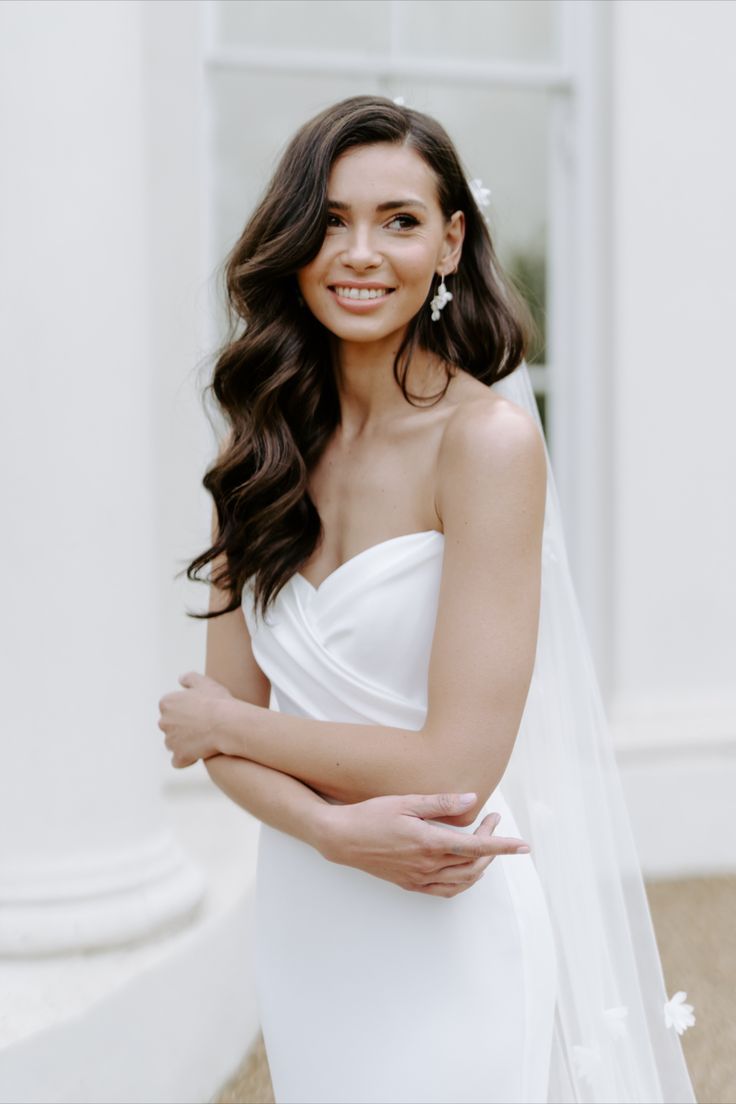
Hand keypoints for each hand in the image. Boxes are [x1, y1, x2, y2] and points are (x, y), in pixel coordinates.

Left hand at [157, 671, 232, 767]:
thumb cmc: (218, 701)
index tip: (200, 712)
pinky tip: (199, 754)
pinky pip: (178, 761)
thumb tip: (181, 680)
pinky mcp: (179, 756)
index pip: (170, 708)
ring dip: (184, 743)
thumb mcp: (205, 682)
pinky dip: (185, 759)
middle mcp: (163, 721)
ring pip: (173, 744)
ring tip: (203, 740)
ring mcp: (170, 740)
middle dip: (182, 728)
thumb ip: (190, 678)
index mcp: (166, 702)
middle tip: (203, 726)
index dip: (186, 711)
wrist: (227, 723)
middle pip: (170, 726)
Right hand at [317, 792, 531, 897]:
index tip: (523, 845)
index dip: (503, 846)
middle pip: (474, 865)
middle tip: (493, 823)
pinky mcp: (410, 884)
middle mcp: (427, 865)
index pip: (476, 848)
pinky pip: (445, 890)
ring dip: (480, 865)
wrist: (340, 838)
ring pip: (462, 880)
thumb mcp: (405, 802)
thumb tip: (472, 800)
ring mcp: (418, 878)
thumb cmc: (370, 815)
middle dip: (492, 847)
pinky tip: (464, 869)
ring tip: (484, 844)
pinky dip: (462, 882)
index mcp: (428, 842)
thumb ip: (440, 803)